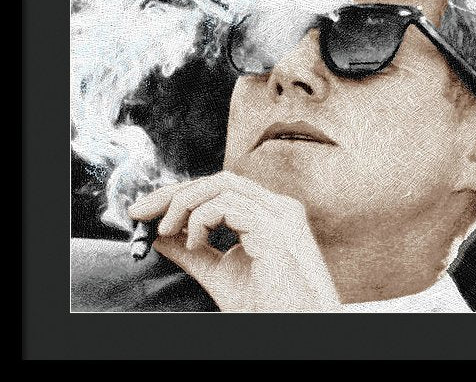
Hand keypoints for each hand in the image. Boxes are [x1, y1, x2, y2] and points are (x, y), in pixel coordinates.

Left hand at [128, 171, 341, 311]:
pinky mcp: (276, 230)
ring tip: (166, 229)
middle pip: (218, 180)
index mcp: (268, 215)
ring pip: (223, 185)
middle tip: (141, 212)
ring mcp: (280, 215)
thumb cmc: (271, 308)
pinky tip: (193, 242)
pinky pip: (230, 205)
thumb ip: (196, 253)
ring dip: (184, 203)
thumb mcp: (222, 276)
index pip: (219, 189)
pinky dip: (202, 218)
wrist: (299, 328)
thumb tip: (162, 236)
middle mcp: (277, 208)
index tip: (147, 211)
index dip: (180, 195)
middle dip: (174, 192)